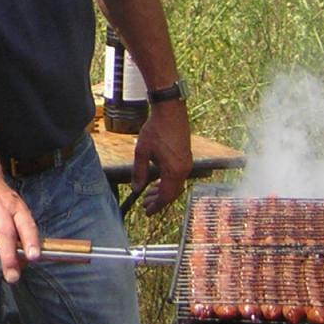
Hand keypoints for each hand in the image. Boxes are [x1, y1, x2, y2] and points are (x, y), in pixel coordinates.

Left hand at [131, 99, 191, 214]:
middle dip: (159, 200)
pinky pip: (178, 176)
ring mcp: (187, 163)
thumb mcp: (142, 151)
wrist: (171, 111)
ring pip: (176, 185)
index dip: (156, 205)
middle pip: (172, 193)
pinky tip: (158, 181)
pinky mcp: (187, 157)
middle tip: (145, 204)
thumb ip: (139, 172)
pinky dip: (168, 182)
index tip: (147, 211)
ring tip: (149, 194)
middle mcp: (184, 169)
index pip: (166, 196)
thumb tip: (135, 189)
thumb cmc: (155, 129)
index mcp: (174, 171)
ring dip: (163, 191)